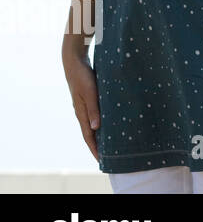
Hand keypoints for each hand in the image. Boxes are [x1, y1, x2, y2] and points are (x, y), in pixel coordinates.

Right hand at [62, 47, 100, 162]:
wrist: (74, 61)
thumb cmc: (83, 77)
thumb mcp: (90, 92)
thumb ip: (93, 109)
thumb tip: (96, 128)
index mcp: (81, 113)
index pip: (88, 136)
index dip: (95, 148)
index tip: (101, 160)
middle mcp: (82, 112)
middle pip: (90, 133)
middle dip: (97, 145)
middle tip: (107, 157)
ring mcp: (84, 105)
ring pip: (93, 124)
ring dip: (100, 135)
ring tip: (109, 144)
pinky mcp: (88, 98)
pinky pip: (94, 115)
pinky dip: (100, 123)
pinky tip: (107, 123)